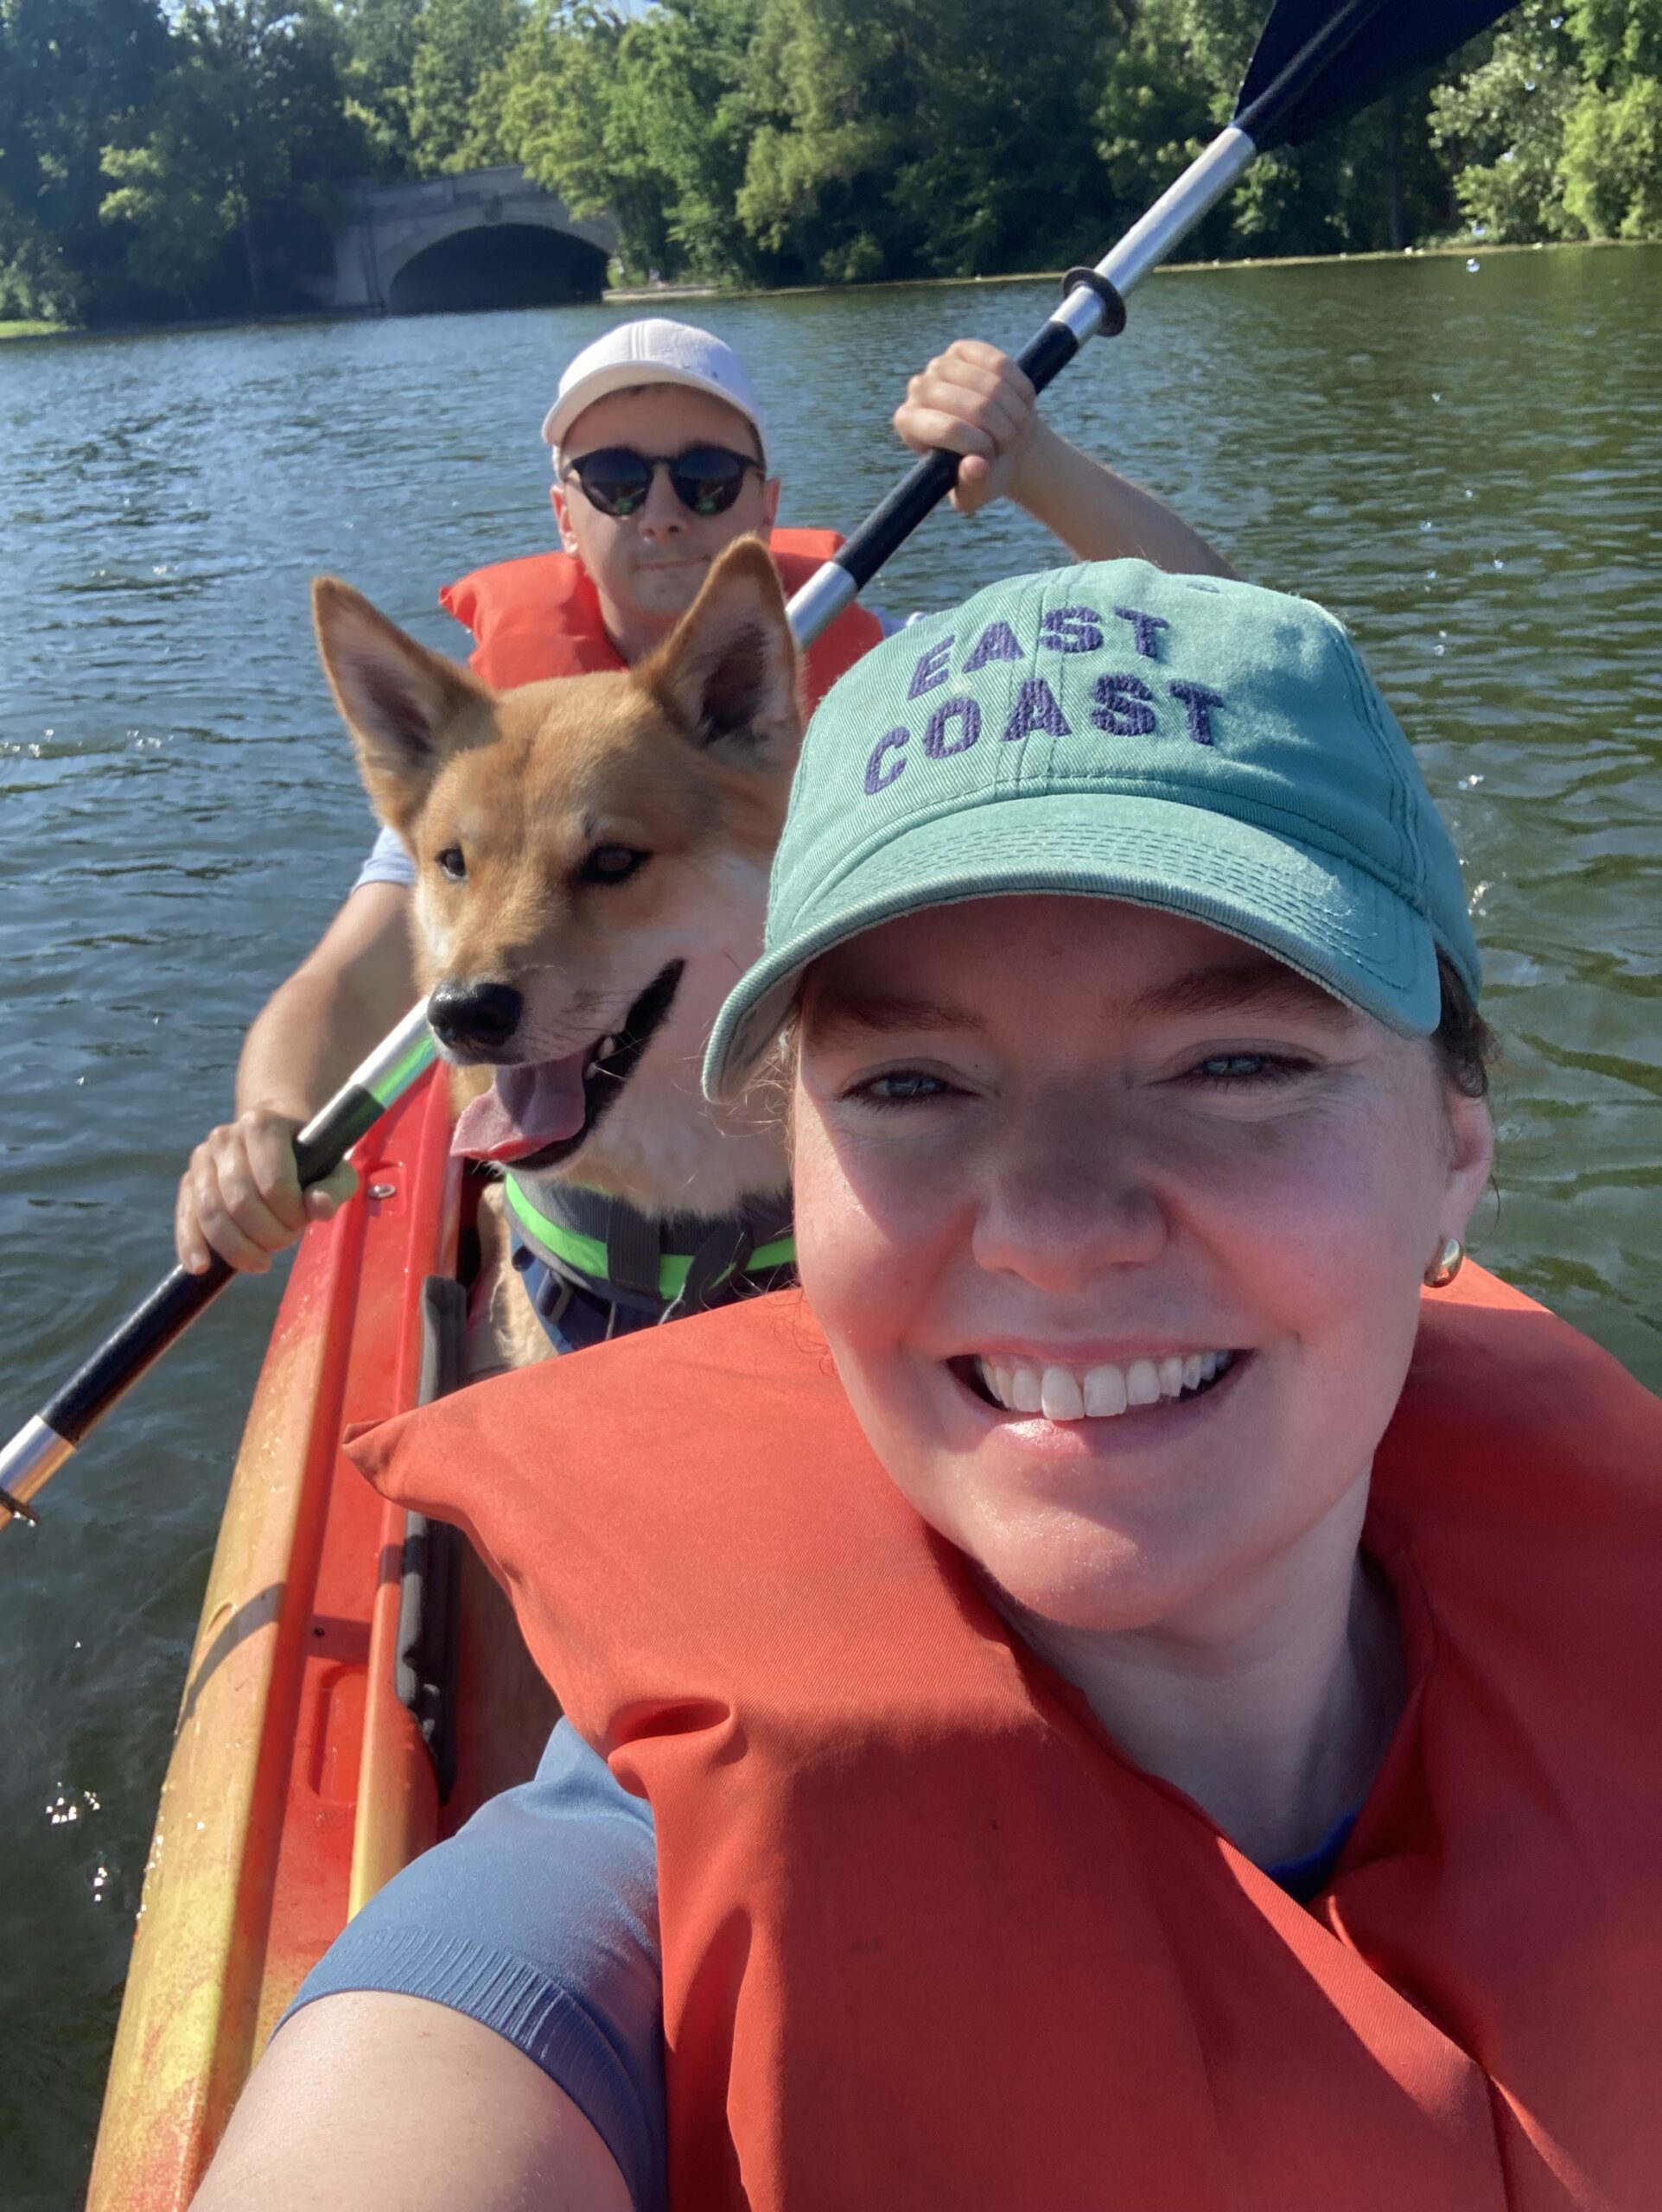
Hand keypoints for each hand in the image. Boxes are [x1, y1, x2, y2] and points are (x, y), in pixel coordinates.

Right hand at [175, 1107, 357, 1274]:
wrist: (277, 1145)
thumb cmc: (310, 1161)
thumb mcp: (334, 1171)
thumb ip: (335, 1189)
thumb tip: (319, 1208)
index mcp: (263, 1125)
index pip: (273, 1183)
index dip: (290, 1214)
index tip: (303, 1222)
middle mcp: (225, 1136)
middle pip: (240, 1201)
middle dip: (266, 1234)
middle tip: (285, 1242)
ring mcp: (202, 1159)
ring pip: (211, 1212)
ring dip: (238, 1247)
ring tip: (261, 1260)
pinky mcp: (188, 1183)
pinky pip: (185, 1218)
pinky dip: (191, 1245)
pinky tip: (201, 1267)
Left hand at [893, 339, 1041, 514]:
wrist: (1002, 443)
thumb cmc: (983, 473)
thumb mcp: (975, 493)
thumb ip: (972, 486)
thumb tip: (976, 465)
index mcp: (909, 423)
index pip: (948, 428)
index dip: (979, 445)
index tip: (990, 460)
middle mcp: (918, 389)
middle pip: (976, 407)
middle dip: (1002, 432)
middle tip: (1006, 445)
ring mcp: (941, 365)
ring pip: (993, 386)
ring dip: (1014, 414)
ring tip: (1014, 429)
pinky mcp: (964, 349)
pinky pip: (1001, 365)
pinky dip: (1019, 390)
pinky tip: (1020, 405)